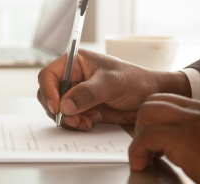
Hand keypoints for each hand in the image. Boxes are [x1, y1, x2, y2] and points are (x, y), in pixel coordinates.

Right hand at [37, 49, 190, 130]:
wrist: (151, 97)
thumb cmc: (136, 81)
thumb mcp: (112, 83)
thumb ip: (87, 93)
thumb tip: (65, 106)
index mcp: (75, 62)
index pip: (48, 75)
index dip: (48, 91)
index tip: (57, 107)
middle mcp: (73, 77)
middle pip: (48, 95)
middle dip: (58, 110)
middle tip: (74, 119)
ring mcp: (77, 94)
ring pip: (58, 110)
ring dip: (69, 119)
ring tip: (87, 121)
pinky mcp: (83, 108)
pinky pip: (69, 119)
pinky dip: (77, 123)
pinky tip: (93, 121)